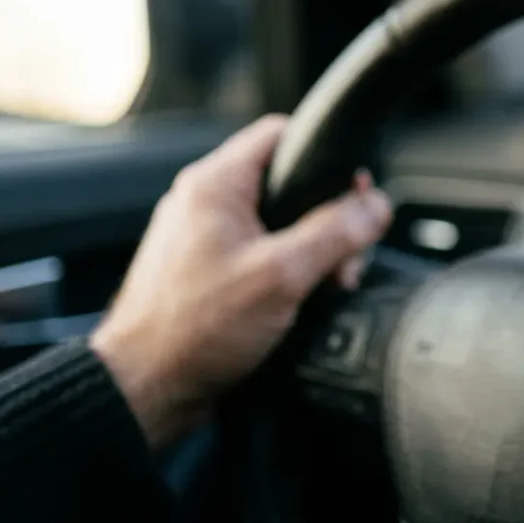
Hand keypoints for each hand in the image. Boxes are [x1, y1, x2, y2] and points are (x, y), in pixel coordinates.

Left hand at [91, 116, 391, 448]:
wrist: (147, 389)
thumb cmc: (194, 331)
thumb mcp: (282, 274)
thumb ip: (336, 233)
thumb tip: (376, 205)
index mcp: (215, 185)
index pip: (281, 133)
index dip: (326, 156)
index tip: (355, 189)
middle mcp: (206, 204)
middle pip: (290, 185)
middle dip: (330, 219)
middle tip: (344, 257)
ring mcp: (206, 240)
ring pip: (282, 224)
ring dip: (314, 252)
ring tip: (325, 286)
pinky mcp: (210, 274)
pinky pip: (265, 256)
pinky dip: (290, 274)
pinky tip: (302, 303)